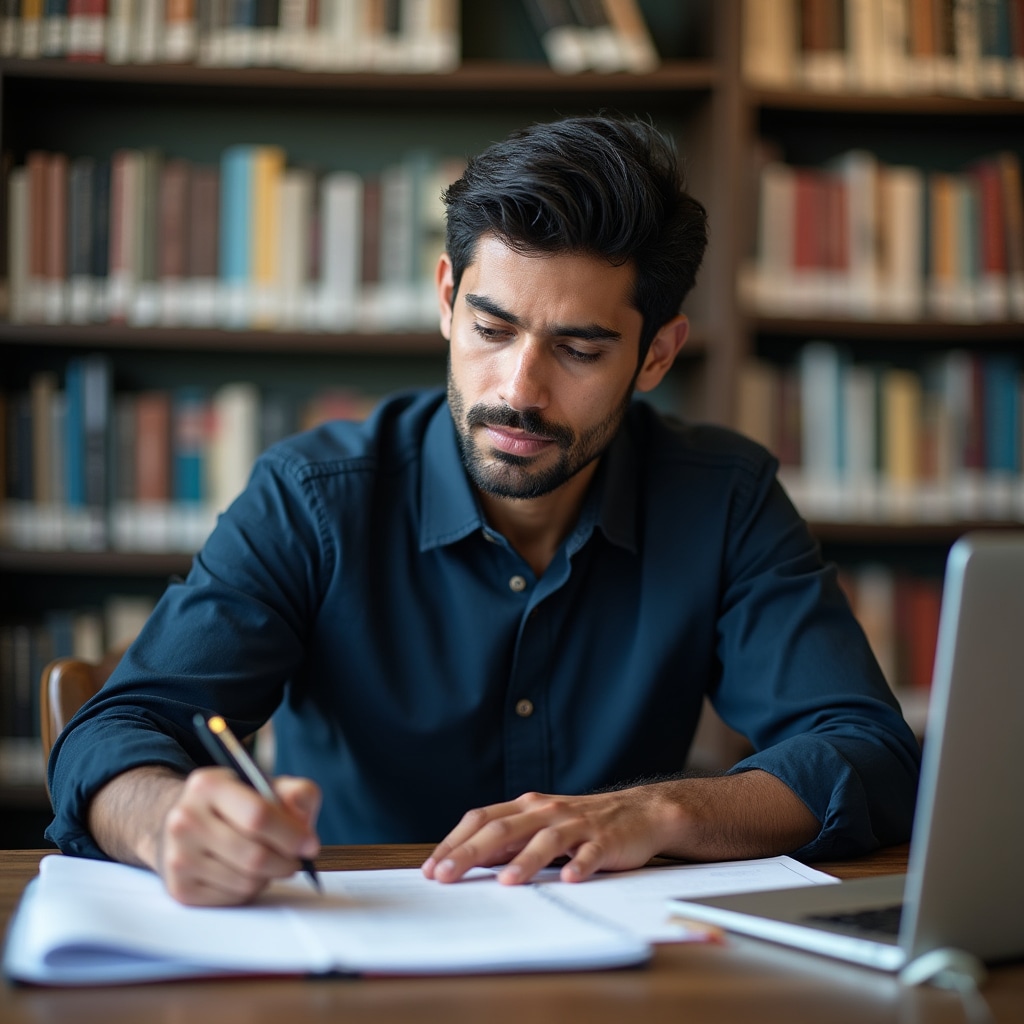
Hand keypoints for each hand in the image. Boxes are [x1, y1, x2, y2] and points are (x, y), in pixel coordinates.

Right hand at [89, 764, 320, 905]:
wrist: (185, 824)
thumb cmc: (235, 805)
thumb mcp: (265, 785)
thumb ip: (295, 792)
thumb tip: (301, 809)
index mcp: (208, 785)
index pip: (258, 816)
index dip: (291, 835)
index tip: (311, 845)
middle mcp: (185, 819)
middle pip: (254, 855)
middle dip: (286, 861)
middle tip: (296, 859)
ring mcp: (178, 856)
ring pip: (246, 881)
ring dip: (269, 876)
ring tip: (270, 862)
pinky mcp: (179, 888)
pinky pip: (232, 898)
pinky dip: (250, 890)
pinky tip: (246, 872)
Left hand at [421, 787, 676, 885]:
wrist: (639, 812)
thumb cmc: (582, 824)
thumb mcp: (540, 826)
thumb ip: (508, 840)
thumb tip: (466, 860)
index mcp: (526, 807)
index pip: (482, 820)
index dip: (455, 842)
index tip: (432, 868)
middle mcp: (546, 811)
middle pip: (502, 830)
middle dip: (471, 853)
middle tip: (447, 876)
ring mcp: (576, 825)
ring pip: (545, 840)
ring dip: (524, 861)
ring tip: (506, 882)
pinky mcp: (605, 841)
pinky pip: (589, 853)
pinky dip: (579, 865)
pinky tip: (569, 879)